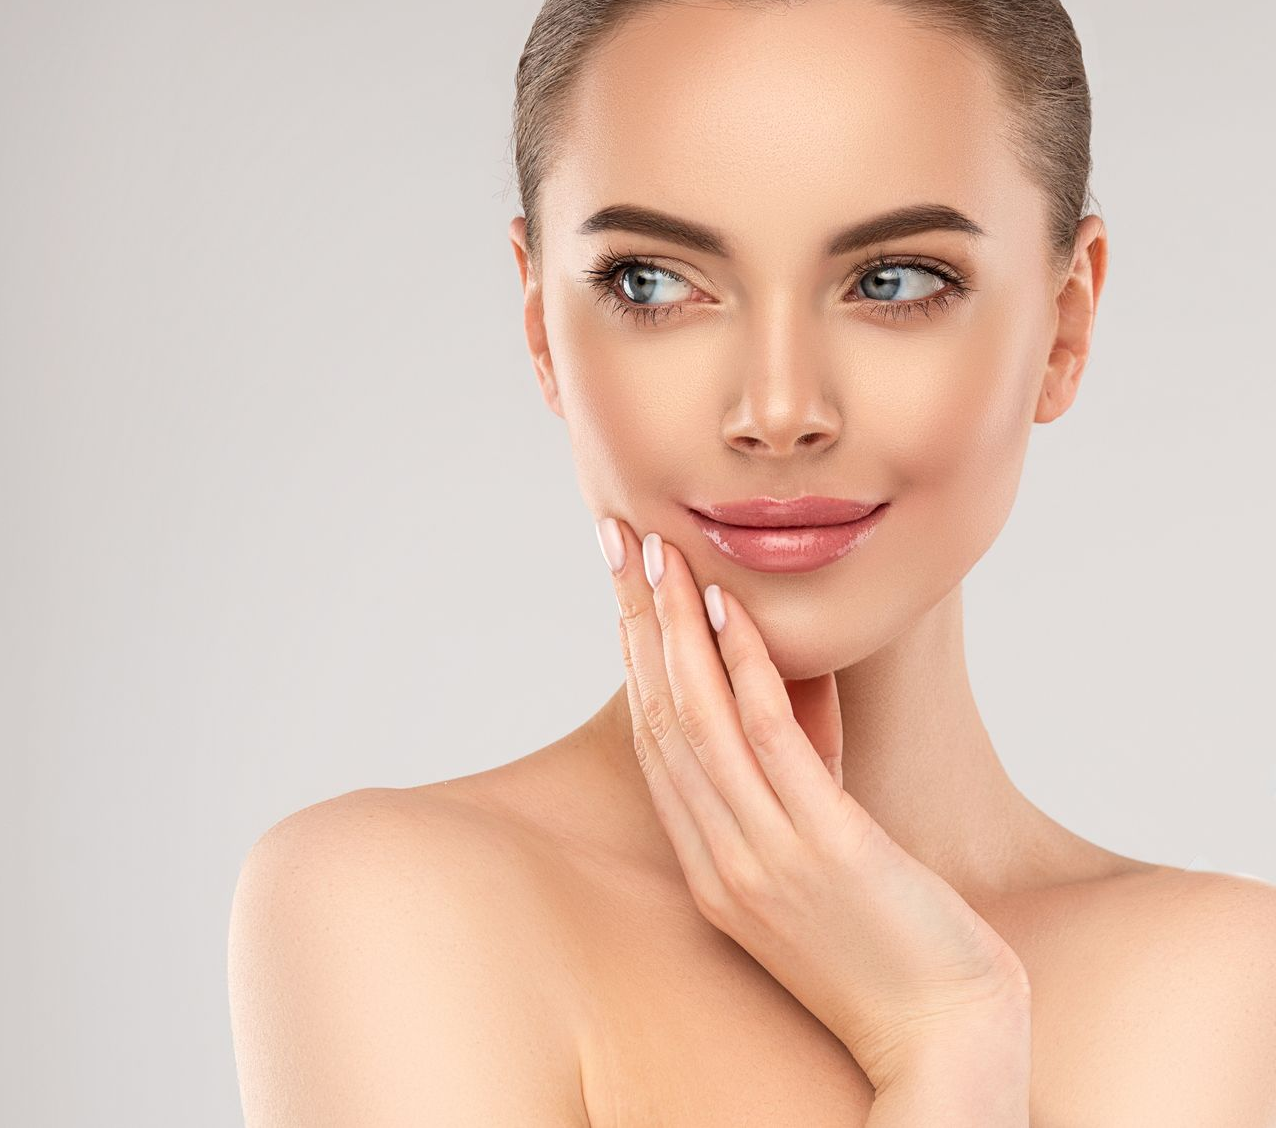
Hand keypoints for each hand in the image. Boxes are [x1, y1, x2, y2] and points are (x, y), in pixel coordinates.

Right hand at [595, 515, 1030, 1090]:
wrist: (945, 1048)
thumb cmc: (890, 953)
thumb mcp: (822, 857)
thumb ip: (800, 777)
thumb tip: (797, 687)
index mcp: (709, 866)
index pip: (655, 742)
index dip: (633, 658)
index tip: (623, 590)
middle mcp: (718, 858)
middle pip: (659, 716)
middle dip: (633, 621)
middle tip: (615, 542)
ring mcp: (763, 855)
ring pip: (697, 719)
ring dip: (674, 628)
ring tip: (659, 555)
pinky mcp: (822, 847)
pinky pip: (768, 741)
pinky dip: (742, 667)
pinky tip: (728, 610)